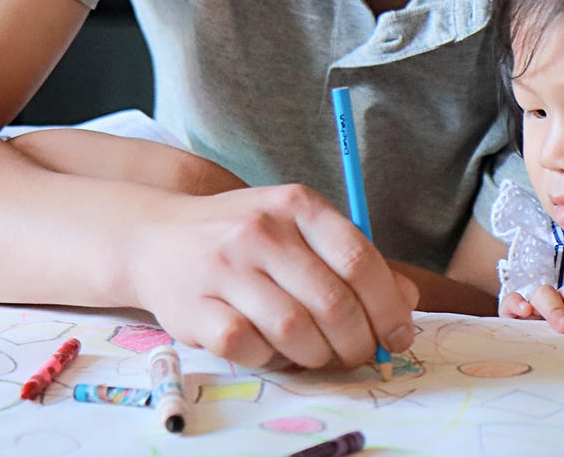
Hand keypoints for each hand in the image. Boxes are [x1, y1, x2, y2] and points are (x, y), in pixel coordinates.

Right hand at [133, 183, 419, 369]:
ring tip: (319, 355)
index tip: (399, 334)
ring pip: (294, 330)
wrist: (155, 236)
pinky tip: (271, 349)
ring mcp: (224, 267)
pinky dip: (270, 359)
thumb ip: (352, 259)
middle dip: (358, 341)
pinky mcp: (194, 305)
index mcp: (295, 204)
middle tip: (361, 355)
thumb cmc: (243, 238)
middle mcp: (260, 230)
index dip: (387, 306)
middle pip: (332, 302)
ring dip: (317, 355)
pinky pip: (249, 347)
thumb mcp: (299, 230)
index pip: (358, 259)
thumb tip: (407, 299)